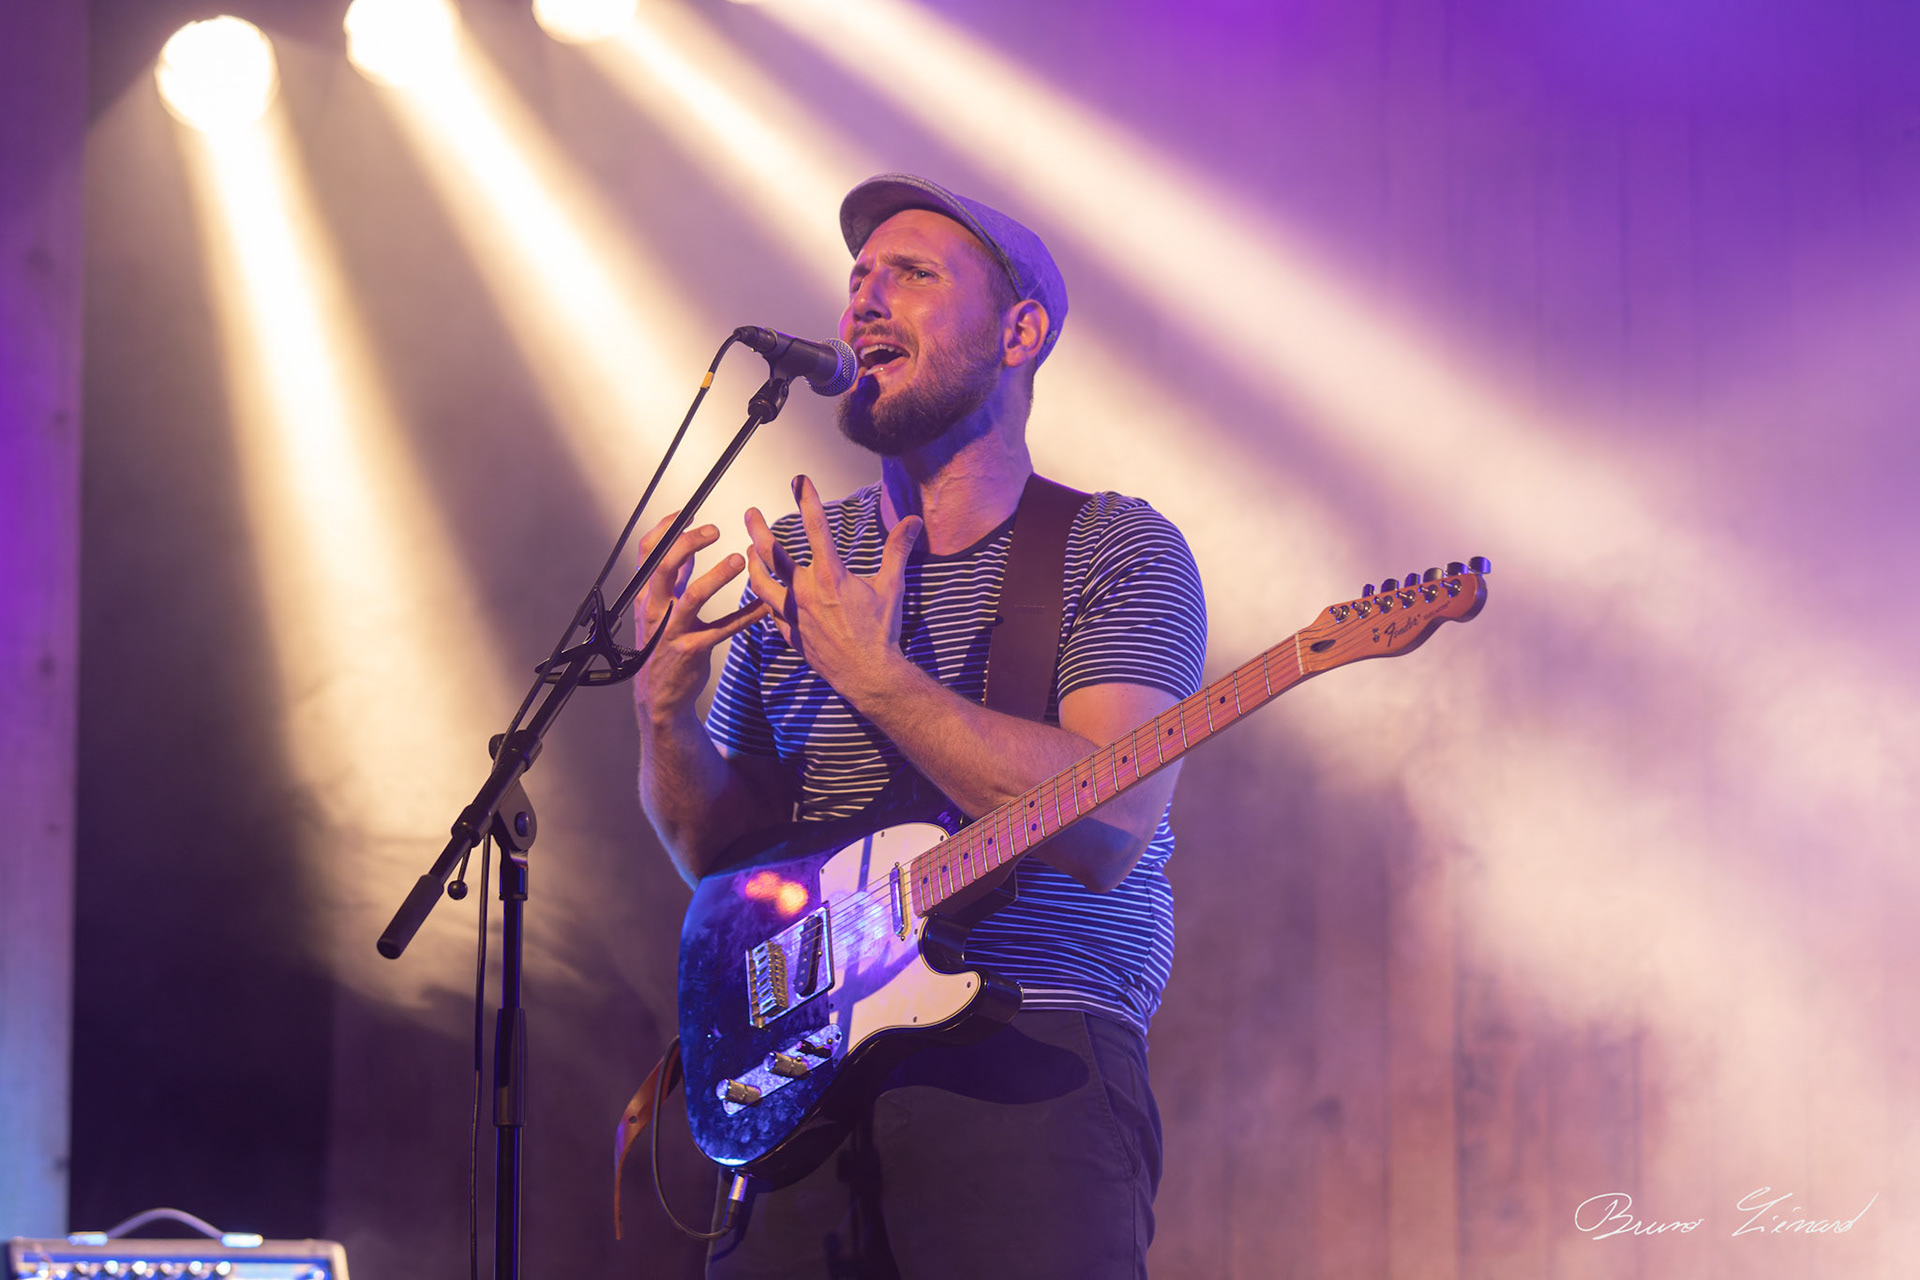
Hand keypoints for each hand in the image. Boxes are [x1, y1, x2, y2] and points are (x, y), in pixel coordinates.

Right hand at [631, 512, 767, 724]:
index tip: (686, 512)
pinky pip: (722, 629)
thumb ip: (673, 579)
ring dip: (717, 576)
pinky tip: (765, 606)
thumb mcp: (660, 609)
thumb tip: (686, 548)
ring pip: (692, 596)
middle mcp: (654, 609)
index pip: (647, 552)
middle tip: (714, 529)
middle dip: (687, 542)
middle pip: (663, 565)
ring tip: (739, 561)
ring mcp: (672, 630)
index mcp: (646, 594)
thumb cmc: (662, 646)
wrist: (659, 695)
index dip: (665, 528)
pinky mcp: (692, 650)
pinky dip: (746, 616)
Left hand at [744, 475, 922, 704]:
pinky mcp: (790, 633)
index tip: (798, 480)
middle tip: (751, 513)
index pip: (816, 527)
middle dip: (759, 529)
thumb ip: (897, 550)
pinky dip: (763, 599)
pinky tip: (763, 593)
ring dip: (752, 564)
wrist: (869, 674)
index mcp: (831, 576)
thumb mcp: (891, 586)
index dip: (806, 499)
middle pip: (772, 553)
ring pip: (761, 583)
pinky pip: (769, 612)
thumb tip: (912, 521)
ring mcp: (794, 614)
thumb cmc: (880, 631)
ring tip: (748, 552)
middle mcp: (806, 591)